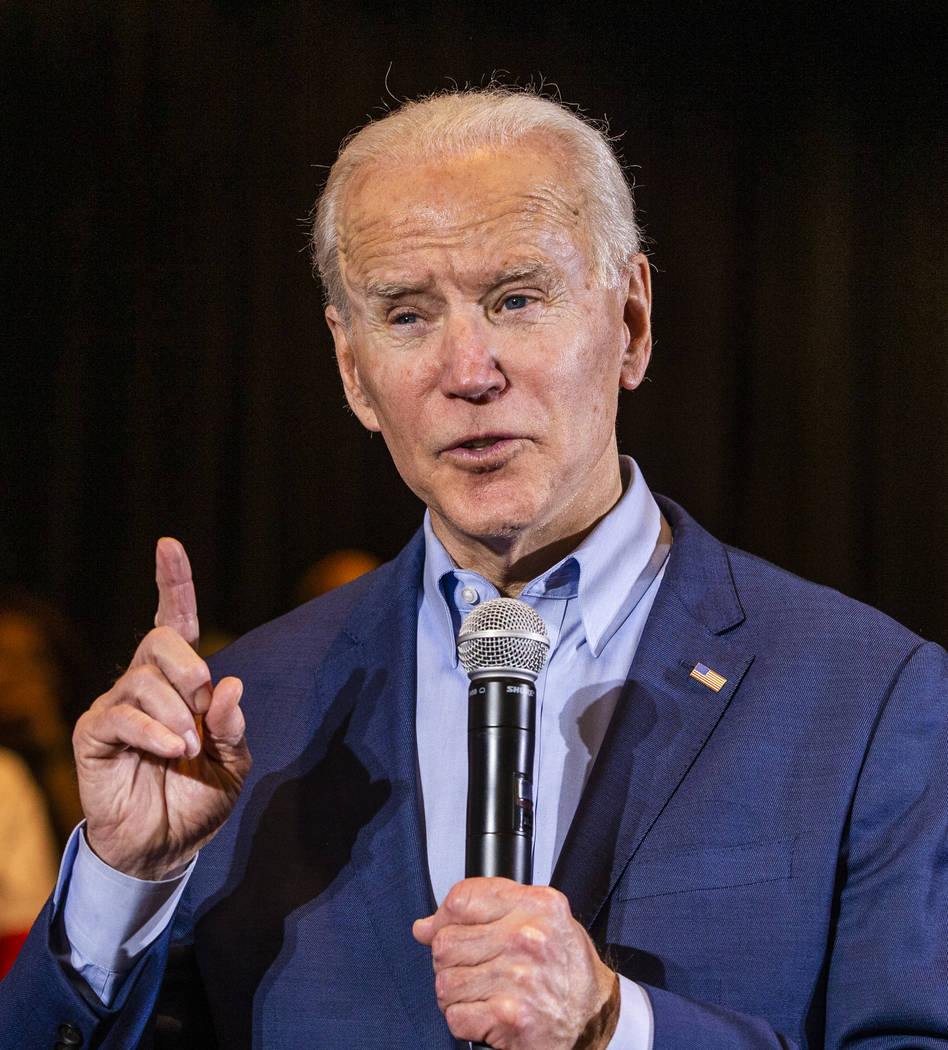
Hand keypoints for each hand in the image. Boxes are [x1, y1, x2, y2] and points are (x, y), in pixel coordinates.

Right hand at [73, 538, 251, 879]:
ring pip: (143, 678)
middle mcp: (145, 684)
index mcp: (181, 682)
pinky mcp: (94, 735)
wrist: (166, 846)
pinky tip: (170, 751)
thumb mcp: (233, 761)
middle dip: (191, 669)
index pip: (173, 620)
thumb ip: (233, 725)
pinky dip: (152, 731)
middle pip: (161, 641)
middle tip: (204, 710)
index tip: (168, 545)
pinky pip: (121, 716)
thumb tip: (229, 685)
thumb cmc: (199, 796)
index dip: (172, 582)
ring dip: (176, 713)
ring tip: (186, 748)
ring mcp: (116, 707)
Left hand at [412, 878, 616, 1049]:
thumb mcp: (539, 918)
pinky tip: (485, 1014)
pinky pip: (455, 1016)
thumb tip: (425, 926)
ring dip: (454, 994)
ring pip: (445, 982)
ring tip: (479, 993)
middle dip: (448, 960)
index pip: (461, 898)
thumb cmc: (566, 966)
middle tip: (470, 968)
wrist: (595, 1016)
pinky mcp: (510, 1017)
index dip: (443, 917)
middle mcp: (528, 938)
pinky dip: (463, 1020)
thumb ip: (485, 911)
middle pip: (446, 942)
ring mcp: (518, 978)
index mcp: (536, 905)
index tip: (445, 929)